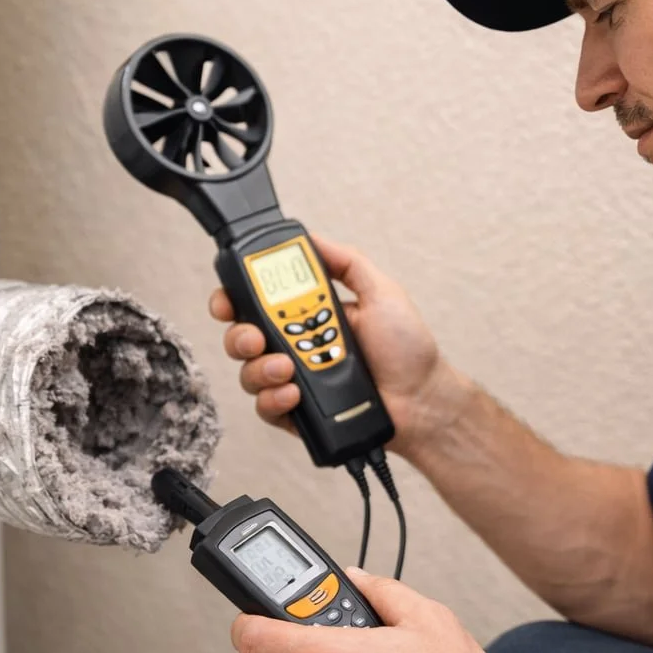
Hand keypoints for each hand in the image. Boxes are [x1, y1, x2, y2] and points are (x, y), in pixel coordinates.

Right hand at [210, 235, 469, 457]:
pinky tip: (293, 394)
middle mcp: (295, 346)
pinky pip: (266, 408)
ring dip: (259, 369)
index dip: (234, 299)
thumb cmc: (408, 349)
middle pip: (242, 337)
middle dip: (239, 335)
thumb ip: (347, 262)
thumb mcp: (381, 292)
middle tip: (256, 338)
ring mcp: (294, 381)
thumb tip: (311, 238)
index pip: (257, 302)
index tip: (229, 299)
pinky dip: (272, 400)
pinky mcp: (297, 414)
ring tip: (288, 369)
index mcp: (308, 315)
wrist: (423, 398)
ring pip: (249, 374)